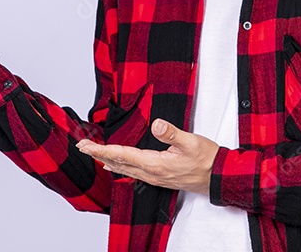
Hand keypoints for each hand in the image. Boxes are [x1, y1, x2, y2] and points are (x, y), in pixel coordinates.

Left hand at [76, 118, 218, 195]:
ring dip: (107, 160)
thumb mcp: (191, 142)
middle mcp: (151, 173)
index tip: (87, 146)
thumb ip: (171, 133)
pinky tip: (115, 166)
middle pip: (118, 163)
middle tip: (82, 147)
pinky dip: (120, 167)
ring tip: (94, 154)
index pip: (122, 155)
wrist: (218, 177)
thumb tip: (155, 124)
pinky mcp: (159, 177)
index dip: (102, 150)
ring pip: (124, 169)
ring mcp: (155, 177)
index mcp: (155, 164)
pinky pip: (133, 172)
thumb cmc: (206, 159)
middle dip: (99, 155)